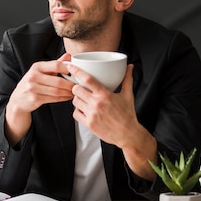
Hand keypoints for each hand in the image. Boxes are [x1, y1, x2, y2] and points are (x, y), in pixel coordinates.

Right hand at [5, 54, 73, 144]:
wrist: (18, 99)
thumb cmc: (33, 83)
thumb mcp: (41, 71)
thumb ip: (56, 64)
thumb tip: (69, 55)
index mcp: (37, 67)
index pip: (56, 65)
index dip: (68, 69)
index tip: (77, 72)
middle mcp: (33, 76)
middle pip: (58, 81)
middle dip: (71, 84)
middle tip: (79, 86)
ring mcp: (33, 88)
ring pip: (56, 91)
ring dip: (68, 92)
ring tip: (74, 92)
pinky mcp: (34, 99)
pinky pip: (53, 99)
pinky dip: (62, 98)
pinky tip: (67, 97)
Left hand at [68, 64, 156, 179]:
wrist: (128, 134)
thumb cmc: (128, 115)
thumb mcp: (128, 95)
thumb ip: (127, 79)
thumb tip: (130, 67)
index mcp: (105, 94)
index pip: (87, 79)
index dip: (77, 71)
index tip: (70, 66)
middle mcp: (96, 103)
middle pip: (76, 89)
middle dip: (77, 87)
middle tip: (81, 89)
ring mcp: (91, 114)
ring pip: (75, 101)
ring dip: (77, 99)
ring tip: (84, 100)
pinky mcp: (88, 124)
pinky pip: (75, 113)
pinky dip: (78, 111)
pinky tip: (84, 110)